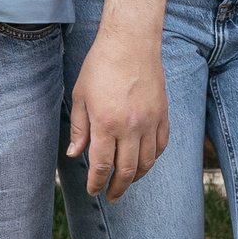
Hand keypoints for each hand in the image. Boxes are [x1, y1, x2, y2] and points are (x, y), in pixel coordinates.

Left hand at [67, 30, 167, 200]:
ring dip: (136, 177)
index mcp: (106, 123)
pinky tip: (145, 161)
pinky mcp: (163, 114)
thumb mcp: (80, 96)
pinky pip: (161, 145)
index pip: (101, 166)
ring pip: (147, 162)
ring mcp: (150, 121)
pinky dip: (153, 158)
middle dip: (117, 189)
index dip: (96, 183)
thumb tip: (75, 154)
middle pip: (126, 171)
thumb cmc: (101, 65)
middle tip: (111, 197)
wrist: (131, 41)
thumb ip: (80, 128)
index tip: (93, 190)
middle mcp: (130, 126)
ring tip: (126, 182)